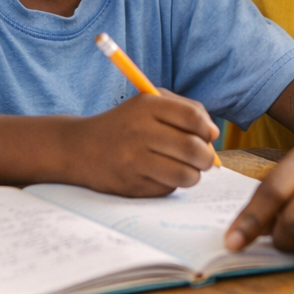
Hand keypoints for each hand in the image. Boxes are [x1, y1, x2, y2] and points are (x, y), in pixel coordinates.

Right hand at [65, 92, 219, 196]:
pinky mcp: (131, 186)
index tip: (208, 135)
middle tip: (203, 159)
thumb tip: (213, 134)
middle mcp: (139, 132)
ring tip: (184, 168)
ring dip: (193, 174)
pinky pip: (168, 189)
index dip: (207, 129)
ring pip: (186, 175)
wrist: (80, 148)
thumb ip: (185, 110)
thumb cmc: (124, 124)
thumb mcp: (148, 103)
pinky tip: (158, 174)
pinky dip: (171, 184)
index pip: (193, 117)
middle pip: (194, 149)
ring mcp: (134, 161)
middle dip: (207, 157)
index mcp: (145, 106)